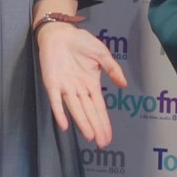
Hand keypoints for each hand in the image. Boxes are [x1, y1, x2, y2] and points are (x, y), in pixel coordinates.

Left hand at [36, 23, 128, 145]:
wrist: (60, 32)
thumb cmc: (80, 42)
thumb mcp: (102, 54)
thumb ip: (112, 69)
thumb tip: (124, 85)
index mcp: (91, 84)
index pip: (99, 107)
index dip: (103, 122)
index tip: (108, 137)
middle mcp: (78, 89)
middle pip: (89, 112)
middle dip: (96, 127)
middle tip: (102, 144)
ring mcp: (65, 88)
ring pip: (75, 109)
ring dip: (82, 123)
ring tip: (90, 137)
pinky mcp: (52, 83)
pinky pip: (55, 100)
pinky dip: (60, 112)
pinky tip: (64, 124)